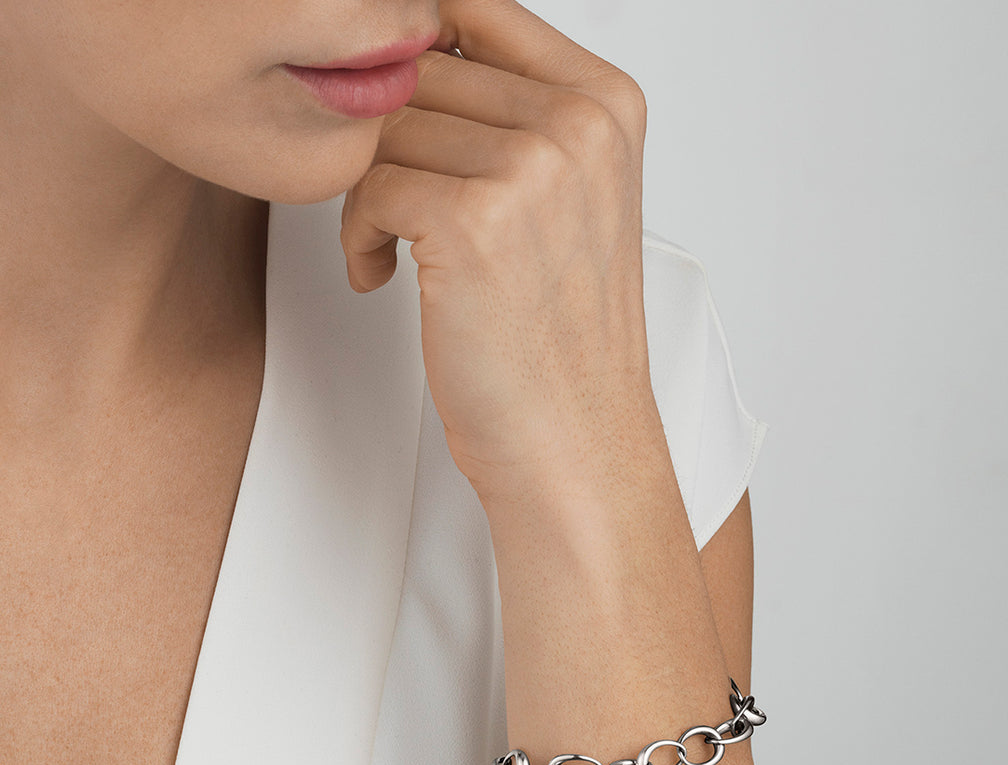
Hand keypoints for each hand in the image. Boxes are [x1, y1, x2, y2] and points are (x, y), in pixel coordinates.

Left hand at [341, 0, 654, 502]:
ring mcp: (532, 167)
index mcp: (608, 104)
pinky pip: (367, 183)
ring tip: (392, 250)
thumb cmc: (559, 337)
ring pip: (387, 128)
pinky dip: (357, 233)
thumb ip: (514, 116)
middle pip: (421, 70)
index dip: (414, 55)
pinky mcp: (474, 220)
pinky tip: (383, 275)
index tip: (398, 120)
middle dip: (389, 141)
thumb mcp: (565, 203)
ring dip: (368, 191)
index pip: (477, 9)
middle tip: (394, 206)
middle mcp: (579, 122)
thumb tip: (418, 51)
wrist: (573, 436)